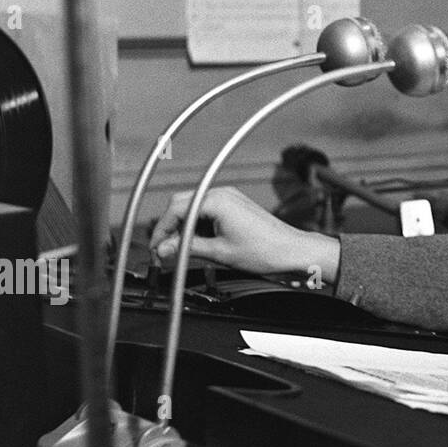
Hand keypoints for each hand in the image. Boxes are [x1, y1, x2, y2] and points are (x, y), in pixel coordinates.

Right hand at [149, 185, 339, 283]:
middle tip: (164, 250)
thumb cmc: (265, 250)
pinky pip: (206, 210)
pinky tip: (199, 242)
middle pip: (181, 204)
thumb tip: (163, 248)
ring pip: (193, 207)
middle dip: (170, 227)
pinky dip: (198, 225)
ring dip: (183, 226)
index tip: (156, 248)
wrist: (291, 250)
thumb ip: (187, 248)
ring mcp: (230, 197)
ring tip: (182, 250)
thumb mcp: (219, 252)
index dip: (161, 230)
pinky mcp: (235, 205)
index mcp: (217, 201)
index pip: (175, 210)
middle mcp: (222, 193)